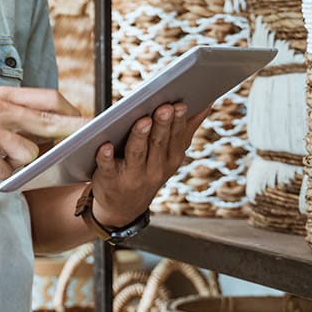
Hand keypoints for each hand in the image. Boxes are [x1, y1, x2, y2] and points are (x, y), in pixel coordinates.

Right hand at [0, 86, 86, 182]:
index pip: (48, 98)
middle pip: (48, 121)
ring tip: (0, 160)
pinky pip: (7, 172)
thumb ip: (13, 117)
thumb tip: (52, 130)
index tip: (85, 124)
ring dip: (22, 164)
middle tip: (86, 145)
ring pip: (29, 153)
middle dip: (70, 135)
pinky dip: (0, 175)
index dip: (72, 112)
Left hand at [89, 102, 209, 227]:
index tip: (181, 104)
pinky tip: (105, 146)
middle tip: (165, 107)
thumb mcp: (170, 155)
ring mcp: (132, 176)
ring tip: (143, 120)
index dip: (178, 121)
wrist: (123, 207)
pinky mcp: (110, 180)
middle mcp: (154, 169)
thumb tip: (206, 104)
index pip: (176, 138)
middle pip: (158, 143)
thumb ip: (186, 130)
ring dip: (140, 136)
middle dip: (163, 124)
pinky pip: (108, 168)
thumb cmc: (147, 170)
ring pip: (136, 153)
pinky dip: (106, 157)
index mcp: (170, 159)